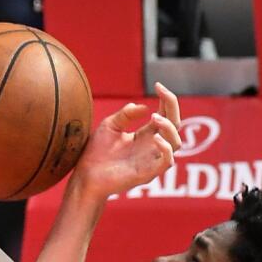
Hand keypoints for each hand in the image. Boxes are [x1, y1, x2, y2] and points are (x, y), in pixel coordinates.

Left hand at [71, 84, 181, 198]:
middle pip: (175, 125)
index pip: (166, 114)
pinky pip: (166, 162)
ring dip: (169, 128)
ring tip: (154, 118)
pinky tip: (155, 138)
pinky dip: (165, 149)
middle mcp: (153, 146)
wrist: (86, 175)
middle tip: (163, 94)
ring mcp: (152, 160)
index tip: (158, 85)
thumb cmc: (97, 153)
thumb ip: (126, 115)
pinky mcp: (148, 173)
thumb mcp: (110, 126)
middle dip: (172, 107)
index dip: (167, 99)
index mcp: (146, 134)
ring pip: (176, 143)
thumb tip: (144, 107)